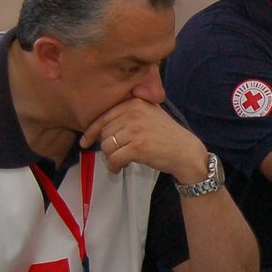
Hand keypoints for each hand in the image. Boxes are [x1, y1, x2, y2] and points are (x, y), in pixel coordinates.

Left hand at [82, 98, 207, 178]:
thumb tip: (99, 124)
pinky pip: (114, 158)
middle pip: (104, 132)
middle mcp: (134, 112)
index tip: (85, 141)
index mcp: (134, 103)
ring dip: (110, 158)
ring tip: (119, 163)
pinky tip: (119, 169)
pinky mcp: (137, 147)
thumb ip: (130, 111)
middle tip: (115, 156)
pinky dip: (114, 167)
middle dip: (106, 147)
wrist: (186, 152)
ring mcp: (135, 129)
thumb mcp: (151, 113)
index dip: (92, 131)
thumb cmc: (168, 136)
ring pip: (107, 146)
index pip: (104, 116)